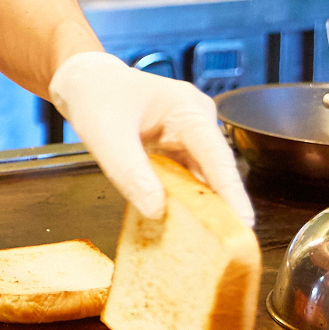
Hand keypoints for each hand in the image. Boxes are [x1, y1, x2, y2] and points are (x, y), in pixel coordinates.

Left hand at [50, 50, 252, 227]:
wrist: (84, 83)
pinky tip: (183, 223)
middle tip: (228, 246)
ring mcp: (189, 134)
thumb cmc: (97, 98)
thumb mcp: (108, 137)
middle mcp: (196, 120)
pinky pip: (187, 177)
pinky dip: (184, 198)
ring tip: (209, 243)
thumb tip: (157, 210)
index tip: (244, 225)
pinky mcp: (177, 147)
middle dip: (221, 206)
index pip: (217, 156)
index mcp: (188, 109)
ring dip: (202, 205)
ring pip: (202, 176)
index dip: (232, 192)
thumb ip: (131, 173)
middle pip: (216, 170)